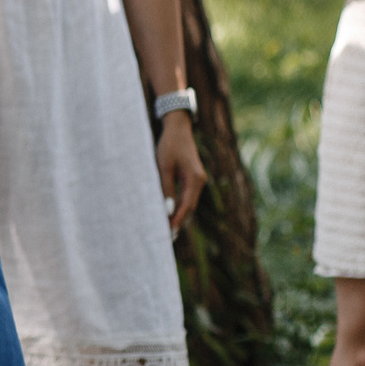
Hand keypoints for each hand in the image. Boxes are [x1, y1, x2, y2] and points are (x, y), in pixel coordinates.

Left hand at [156, 110, 205, 233]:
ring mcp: (197, 180)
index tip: (168, 232)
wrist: (178, 128)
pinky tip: (169, 213)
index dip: (177, 220)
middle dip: (178, 221)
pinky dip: (179, 205)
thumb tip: (167, 209)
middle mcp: (199, 181)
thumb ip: (166, 188)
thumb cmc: (169, 145)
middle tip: (167, 237)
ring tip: (167, 229)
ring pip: (188, 203)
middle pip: (189, 207)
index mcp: (195, 179)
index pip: (186, 206)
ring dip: (178, 215)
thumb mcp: (164, 167)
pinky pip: (186, 196)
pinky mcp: (192, 178)